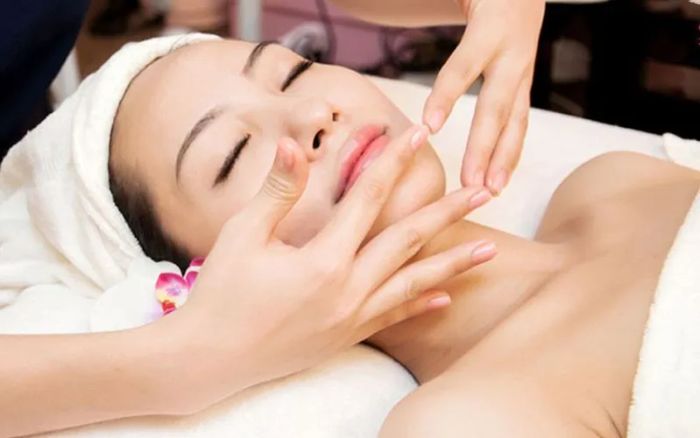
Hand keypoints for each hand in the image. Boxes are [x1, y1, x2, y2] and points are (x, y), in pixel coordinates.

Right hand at [166, 125, 494, 410]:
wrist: (209, 359)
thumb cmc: (221, 292)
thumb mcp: (243, 235)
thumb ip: (277, 190)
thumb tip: (292, 145)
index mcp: (322, 260)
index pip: (369, 199)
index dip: (393, 161)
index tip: (418, 134)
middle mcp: (347, 290)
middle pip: (408, 241)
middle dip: (448, 212)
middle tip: (483, 190)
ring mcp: (351, 318)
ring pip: (413, 284)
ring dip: (453, 264)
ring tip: (489, 250)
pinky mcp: (347, 337)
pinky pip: (394, 318)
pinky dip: (421, 306)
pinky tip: (446, 297)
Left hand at [423, 0, 544, 193]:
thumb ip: (405, 2)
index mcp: (490, 27)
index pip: (464, 66)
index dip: (447, 96)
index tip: (429, 128)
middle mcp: (513, 51)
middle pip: (498, 105)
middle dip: (484, 146)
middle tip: (470, 183)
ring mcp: (524, 70)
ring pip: (516, 120)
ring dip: (503, 159)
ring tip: (490, 190)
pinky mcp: (526, 84)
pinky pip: (519, 123)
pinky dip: (510, 153)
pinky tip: (498, 179)